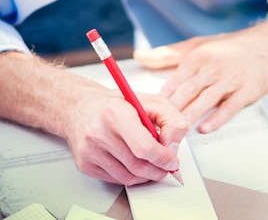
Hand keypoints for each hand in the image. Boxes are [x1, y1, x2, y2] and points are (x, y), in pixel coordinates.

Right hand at [66, 87, 188, 184]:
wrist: (81, 108)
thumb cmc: (118, 104)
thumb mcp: (150, 101)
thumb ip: (170, 119)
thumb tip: (173, 145)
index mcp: (116, 112)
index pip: (144, 147)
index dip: (163, 158)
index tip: (173, 160)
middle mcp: (99, 132)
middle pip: (137, 165)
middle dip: (158, 169)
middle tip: (167, 165)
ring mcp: (90, 151)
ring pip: (128, 177)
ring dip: (146, 174)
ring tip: (151, 161)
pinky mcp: (85, 165)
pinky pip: (116, 180)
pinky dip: (131, 175)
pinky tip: (133, 161)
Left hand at [134, 22, 267, 133]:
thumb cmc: (231, 47)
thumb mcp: (197, 45)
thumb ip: (168, 53)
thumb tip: (141, 56)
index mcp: (198, 57)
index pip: (173, 81)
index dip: (160, 99)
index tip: (148, 114)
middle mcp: (213, 68)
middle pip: (187, 92)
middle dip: (171, 112)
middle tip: (157, 129)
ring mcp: (230, 79)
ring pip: (206, 100)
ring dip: (190, 116)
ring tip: (176, 132)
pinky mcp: (247, 90)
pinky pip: (230, 106)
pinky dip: (217, 118)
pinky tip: (205, 128)